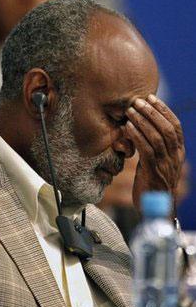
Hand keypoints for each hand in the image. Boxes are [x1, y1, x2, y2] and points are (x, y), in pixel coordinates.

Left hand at [124, 94, 184, 208]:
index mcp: (178, 153)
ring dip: (143, 121)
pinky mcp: (153, 172)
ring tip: (131, 111)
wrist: (157, 209)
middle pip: (167, 129)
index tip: (152, 98)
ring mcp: (166, 165)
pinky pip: (147, 150)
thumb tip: (143, 127)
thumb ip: (155, 147)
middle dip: (152, 112)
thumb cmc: (153, 182)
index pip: (176, 126)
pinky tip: (128, 127)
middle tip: (138, 101)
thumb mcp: (158, 162)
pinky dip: (137, 136)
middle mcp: (175, 157)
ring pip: (157, 137)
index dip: (164, 110)